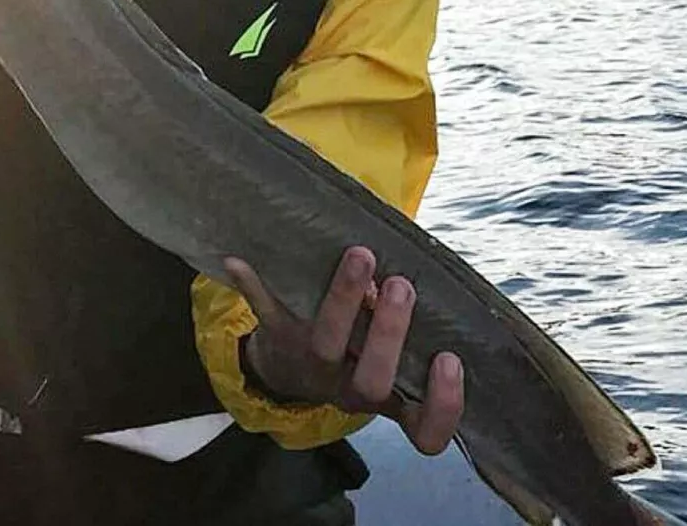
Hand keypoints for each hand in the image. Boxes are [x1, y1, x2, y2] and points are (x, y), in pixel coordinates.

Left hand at [223, 246, 463, 455]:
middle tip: (402, 286)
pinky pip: (266, 312)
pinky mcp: (278, 336)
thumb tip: (449, 313)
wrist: (290, 365)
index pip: (423, 429)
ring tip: (361, 257)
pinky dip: (252, 285)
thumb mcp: (396, 355)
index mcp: (389, 395)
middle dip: (389, 333)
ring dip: (342, 300)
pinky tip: (238, 261)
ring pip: (324, 343)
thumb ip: (424, 334)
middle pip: (371, 380)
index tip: (449, 359)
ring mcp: (313, 363)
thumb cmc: (361, 350)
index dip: (442, 405)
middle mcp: (350, 386)